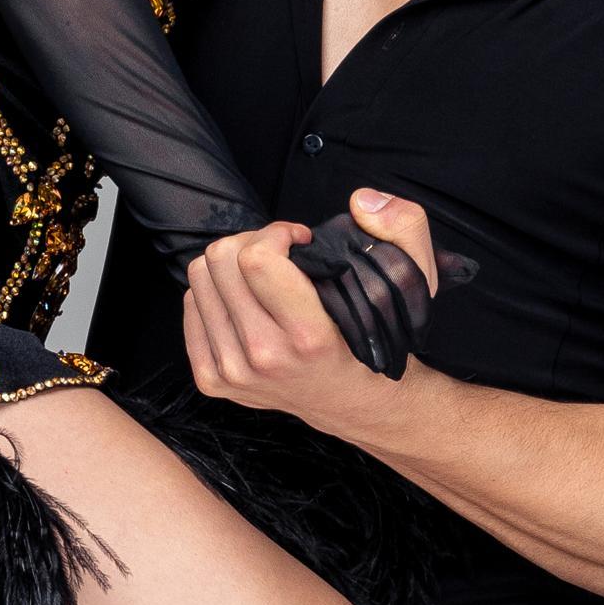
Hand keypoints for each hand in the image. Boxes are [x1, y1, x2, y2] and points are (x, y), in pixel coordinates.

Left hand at [185, 189, 442, 414]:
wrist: (354, 403)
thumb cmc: (372, 338)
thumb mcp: (412, 279)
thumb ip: (404, 227)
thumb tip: (361, 202)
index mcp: (308, 337)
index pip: (256, 260)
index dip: (276, 233)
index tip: (297, 241)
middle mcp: (264, 358)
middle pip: (219, 261)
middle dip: (251, 243)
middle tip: (279, 255)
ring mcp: (233, 373)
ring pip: (199, 278)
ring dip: (231, 266)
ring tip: (263, 277)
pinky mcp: (212, 380)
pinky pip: (191, 305)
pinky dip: (215, 294)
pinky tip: (246, 303)